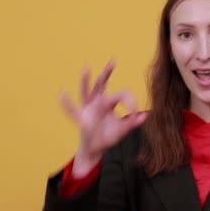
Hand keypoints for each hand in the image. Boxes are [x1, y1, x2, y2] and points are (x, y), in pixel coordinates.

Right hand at [59, 60, 146, 175]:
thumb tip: (147, 114)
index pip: (121, 94)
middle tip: (113, 61)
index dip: (130, 101)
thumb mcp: (123, 129)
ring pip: (86, 93)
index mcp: (109, 103)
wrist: (96, 149)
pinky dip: (67, 103)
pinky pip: (72, 111)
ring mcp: (88, 109)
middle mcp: (97, 102)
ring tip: (87, 68)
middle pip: (102, 85)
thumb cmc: (108, 136)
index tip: (135, 113)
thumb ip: (133, 122)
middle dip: (106, 73)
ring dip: (86, 81)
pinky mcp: (82, 119)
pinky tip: (62, 93)